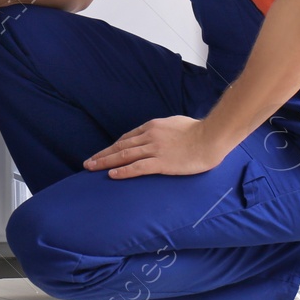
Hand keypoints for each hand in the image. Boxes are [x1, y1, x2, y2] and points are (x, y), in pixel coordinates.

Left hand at [84, 116, 229, 178]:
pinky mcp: (162, 162)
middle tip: (88, 162)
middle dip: (102, 154)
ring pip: (124, 155)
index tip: (104, 153)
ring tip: (92, 168)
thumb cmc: (198, 131)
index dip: (113, 146)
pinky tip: (111, 175)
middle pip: (120, 146)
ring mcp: (155, 149)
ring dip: (105, 162)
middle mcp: (150, 136)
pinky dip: (123, 171)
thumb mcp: (176, 123)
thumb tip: (160, 133)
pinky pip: (137, 167)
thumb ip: (164, 129)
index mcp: (153, 126)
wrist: (211, 137)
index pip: (128, 137)